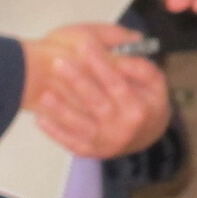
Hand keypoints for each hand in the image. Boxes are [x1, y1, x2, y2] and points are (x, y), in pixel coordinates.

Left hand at [21, 24, 170, 158]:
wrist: (148, 137)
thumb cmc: (149, 102)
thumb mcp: (156, 82)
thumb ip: (141, 68)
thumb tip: (121, 58)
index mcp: (138, 108)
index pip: (117, 83)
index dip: (101, 64)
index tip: (85, 45)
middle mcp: (122, 127)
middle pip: (96, 102)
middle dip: (77, 81)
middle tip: (58, 62)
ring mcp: (105, 142)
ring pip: (80, 125)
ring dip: (61, 110)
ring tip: (45, 93)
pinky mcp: (91, 152)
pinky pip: (71, 142)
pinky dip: (55, 132)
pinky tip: (40, 119)